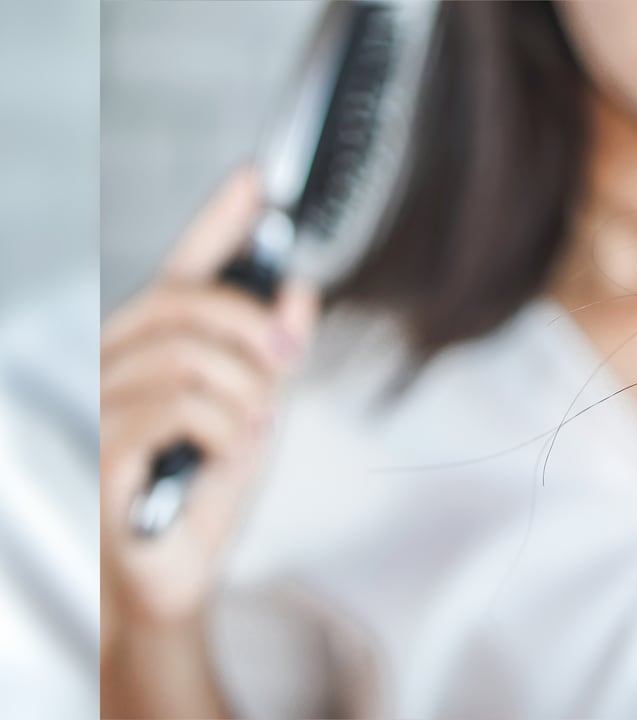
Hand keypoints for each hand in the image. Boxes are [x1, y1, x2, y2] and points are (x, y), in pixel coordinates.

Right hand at [101, 168, 318, 642]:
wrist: (174, 576)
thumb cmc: (204, 494)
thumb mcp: (260, 414)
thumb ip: (275, 355)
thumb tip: (300, 291)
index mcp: (155, 348)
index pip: (185, 269)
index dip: (219, 221)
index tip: (257, 179)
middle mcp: (117, 365)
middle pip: (181, 304)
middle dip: (249, 323)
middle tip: (289, 356)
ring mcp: (102, 406)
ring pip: (185, 359)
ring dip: (244, 394)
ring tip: (254, 431)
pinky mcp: (102, 452)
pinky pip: (175, 411)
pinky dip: (225, 431)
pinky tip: (230, 454)